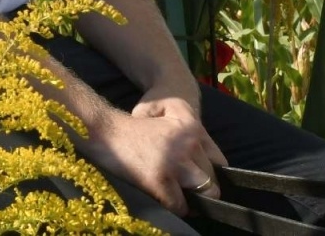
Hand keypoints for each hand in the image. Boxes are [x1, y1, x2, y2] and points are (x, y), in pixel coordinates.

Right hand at [82, 101, 226, 214]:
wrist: (104, 129)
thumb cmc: (137, 128)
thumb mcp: (169, 117)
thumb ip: (191, 137)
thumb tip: (207, 172)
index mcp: (192, 127)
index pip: (219, 161)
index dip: (213, 175)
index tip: (204, 184)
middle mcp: (188, 144)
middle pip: (212, 179)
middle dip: (202, 189)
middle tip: (188, 192)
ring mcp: (175, 163)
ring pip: (203, 192)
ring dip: (192, 199)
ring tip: (180, 197)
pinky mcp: (159, 180)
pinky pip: (179, 204)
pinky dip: (175, 207)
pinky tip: (164, 198)